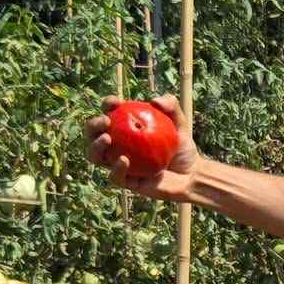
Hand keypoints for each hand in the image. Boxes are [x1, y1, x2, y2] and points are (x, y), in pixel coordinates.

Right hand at [83, 94, 199, 201]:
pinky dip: (116, 168)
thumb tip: (154, 101)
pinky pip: (115, 176)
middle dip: (92, 125)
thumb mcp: (180, 123)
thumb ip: (171, 106)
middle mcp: (117, 146)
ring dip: (95, 146)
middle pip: (93, 135)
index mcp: (125, 128)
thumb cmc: (183, 147)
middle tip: (105, 121)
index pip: (109, 113)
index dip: (107, 105)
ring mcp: (118, 164)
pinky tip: (124, 159)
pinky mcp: (126, 182)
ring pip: (95, 156)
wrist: (191, 174)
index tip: (115, 102)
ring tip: (107, 139)